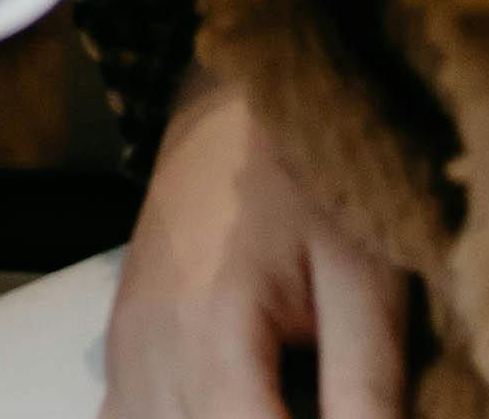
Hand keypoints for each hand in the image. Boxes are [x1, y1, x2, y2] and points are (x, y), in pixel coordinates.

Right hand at [104, 71, 413, 418]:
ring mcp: (122, 350)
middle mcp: (148, 350)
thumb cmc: (309, 176)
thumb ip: (368, 385)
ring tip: (283, 393)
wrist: (236, 100)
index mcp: (210, 331)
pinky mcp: (119, 346)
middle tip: (321, 397)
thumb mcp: (363, 278)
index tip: (347, 416)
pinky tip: (225, 406)